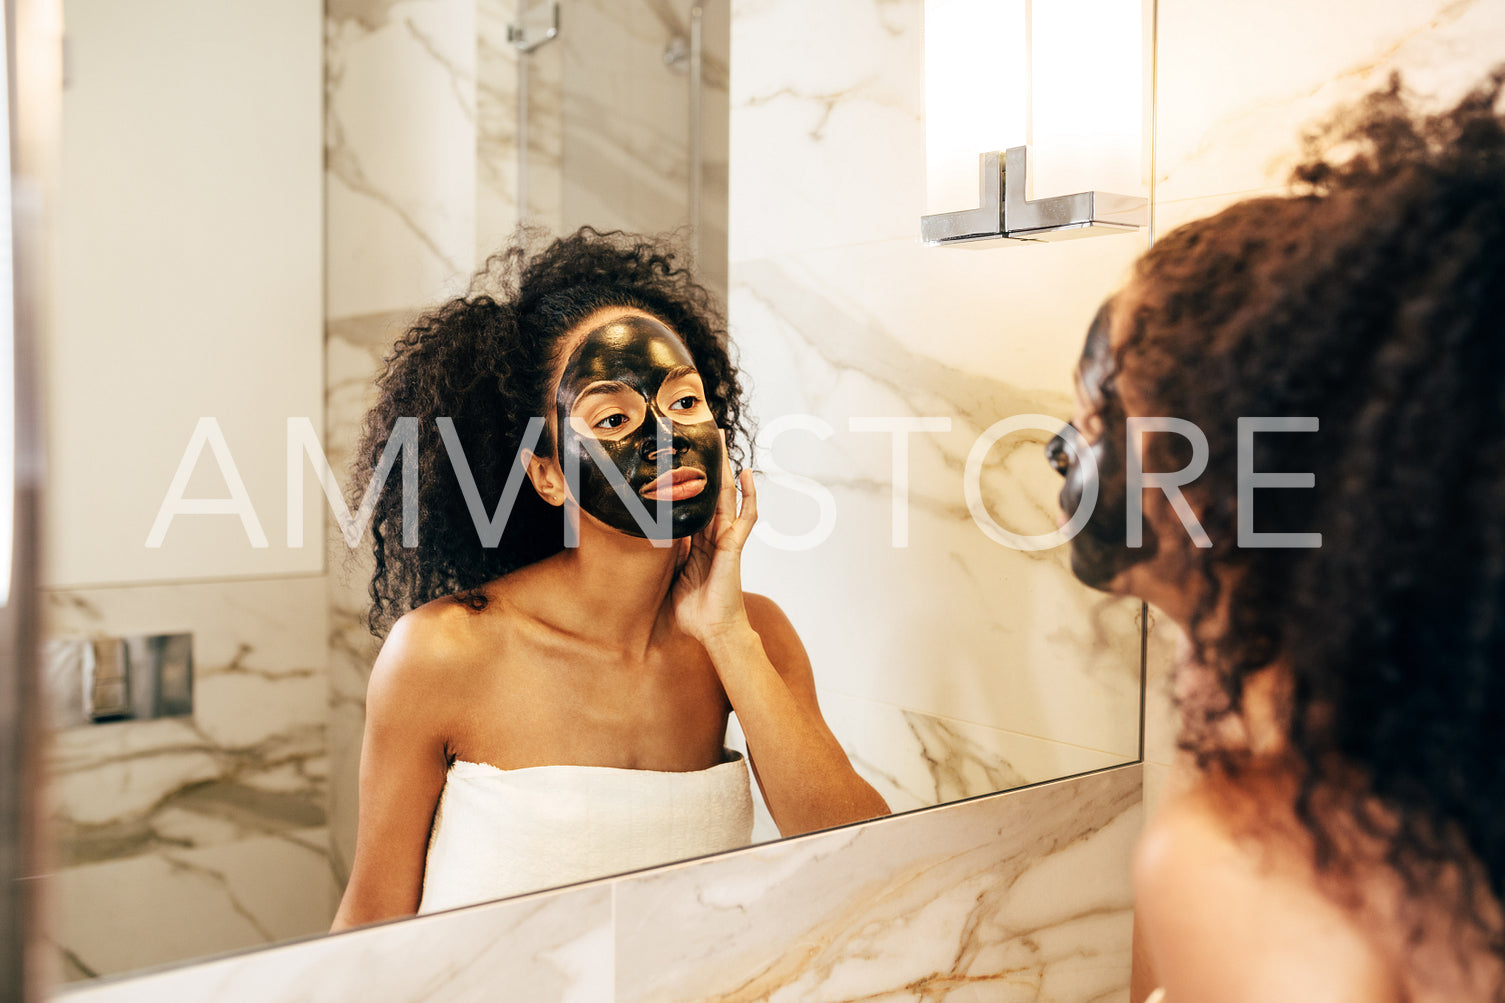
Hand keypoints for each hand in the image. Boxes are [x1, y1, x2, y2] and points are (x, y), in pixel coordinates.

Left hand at [672, 432, 757, 644]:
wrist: (714, 631)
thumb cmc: (693, 611)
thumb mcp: (667, 577)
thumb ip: (659, 558)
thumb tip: (638, 542)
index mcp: (697, 542)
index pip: (691, 502)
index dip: (685, 481)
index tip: (677, 458)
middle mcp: (713, 535)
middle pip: (710, 491)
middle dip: (706, 464)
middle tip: (701, 435)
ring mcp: (726, 538)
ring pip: (727, 495)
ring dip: (725, 468)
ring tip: (721, 441)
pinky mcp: (734, 546)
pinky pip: (745, 515)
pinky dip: (749, 495)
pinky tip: (747, 473)